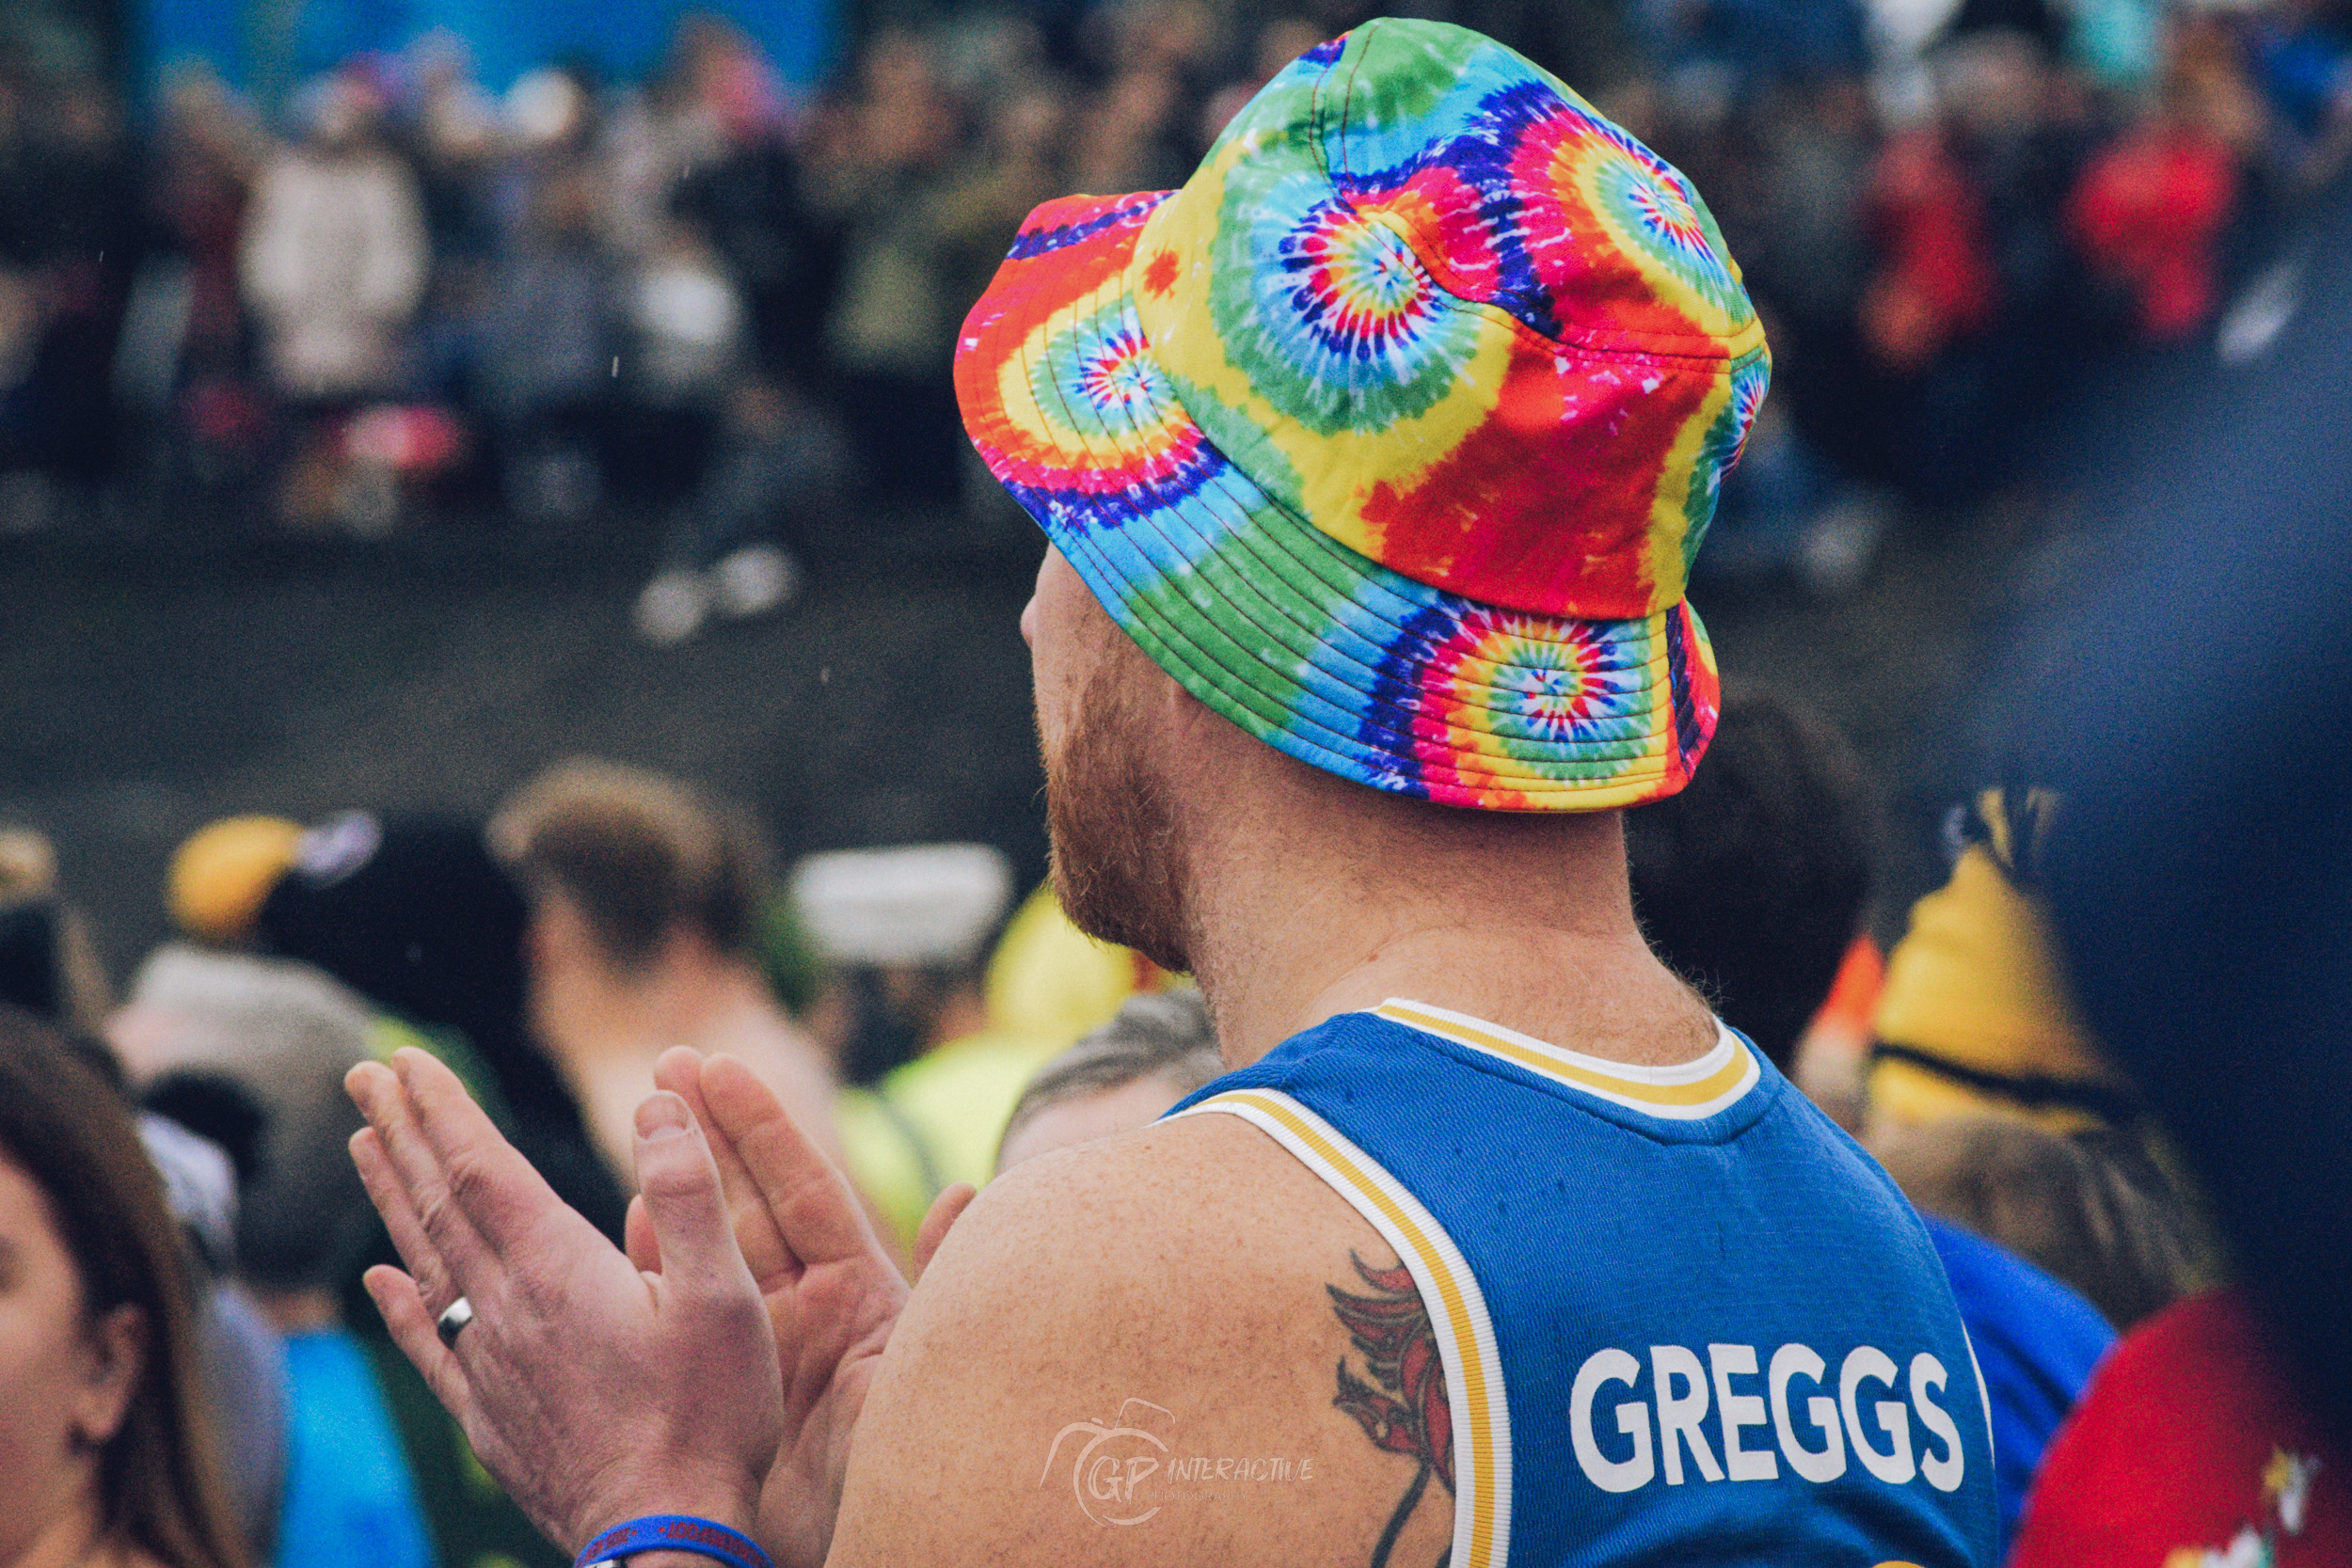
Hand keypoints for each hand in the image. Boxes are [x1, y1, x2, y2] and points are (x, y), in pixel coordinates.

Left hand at [347, 1049, 781, 1553]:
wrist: (664, 1539)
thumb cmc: (708, 1418)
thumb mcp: (725, 1295)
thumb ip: (690, 1193)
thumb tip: (657, 1102)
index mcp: (560, 1270)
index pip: (481, 1168)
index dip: (442, 1109)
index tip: (406, 1059)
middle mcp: (509, 1309)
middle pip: (439, 1203)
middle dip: (403, 1132)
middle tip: (364, 1075)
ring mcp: (493, 1367)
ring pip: (426, 1262)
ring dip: (392, 1196)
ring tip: (364, 1144)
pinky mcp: (492, 1418)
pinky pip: (431, 1344)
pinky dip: (399, 1302)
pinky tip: (377, 1280)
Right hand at [621, 1050, 938, 1567]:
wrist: (874, 1550)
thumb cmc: (921, 1465)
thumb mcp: (934, 1365)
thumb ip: (949, 1274)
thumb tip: (968, 1188)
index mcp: (859, 1292)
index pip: (804, 1188)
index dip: (760, 1125)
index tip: (717, 1065)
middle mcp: (806, 1310)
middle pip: (747, 1200)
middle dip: (708, 1130)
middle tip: (664, 1062)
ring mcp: (761, 1349)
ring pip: (706, 1249)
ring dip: (674, 1188)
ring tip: (640, 1128)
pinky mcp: (726, 1391)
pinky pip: (680, 1314)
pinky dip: (652, 1268)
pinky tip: (625, 1224)